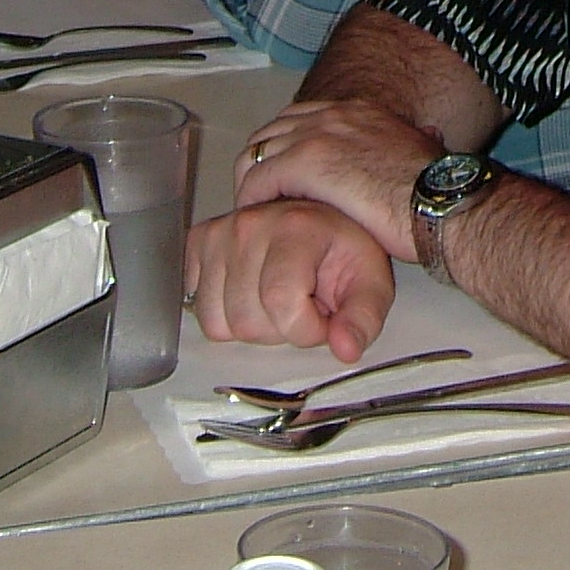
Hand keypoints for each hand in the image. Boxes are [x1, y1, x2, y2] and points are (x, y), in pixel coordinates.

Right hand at [184, 199, 394, 358]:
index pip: (281, 305)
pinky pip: (198, 308)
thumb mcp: (371, 283)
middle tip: (301, 304)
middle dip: (279, 329)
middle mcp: (250, 225)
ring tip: (276, 298)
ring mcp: (219, 233)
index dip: (306, 329)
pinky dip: (223, 313)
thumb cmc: (343, 252)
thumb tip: (346, 349)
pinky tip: (250, 292)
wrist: (318, 220)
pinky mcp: (199, 243)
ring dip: (250, 324)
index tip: (324, 318)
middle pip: (246, 321)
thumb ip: (363, 318)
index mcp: (296, 228)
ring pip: (217, 322)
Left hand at [233, 98, 442, 261]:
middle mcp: (334, 115)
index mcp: (359, 111)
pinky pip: (259, 178)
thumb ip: (404, 145)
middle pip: (272, 130)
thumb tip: (426, 137)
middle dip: (261, 161)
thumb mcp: (420, 152)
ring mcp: (318, 135)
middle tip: (261, 195)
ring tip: (256, 210)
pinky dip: (253, 198)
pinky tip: (258, 218)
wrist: (442, 202)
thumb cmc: (436, 192)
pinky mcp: (306, 163)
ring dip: (253, 181)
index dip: (286, 148)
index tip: (283, 177)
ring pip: (258, 151)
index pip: (300, 119)